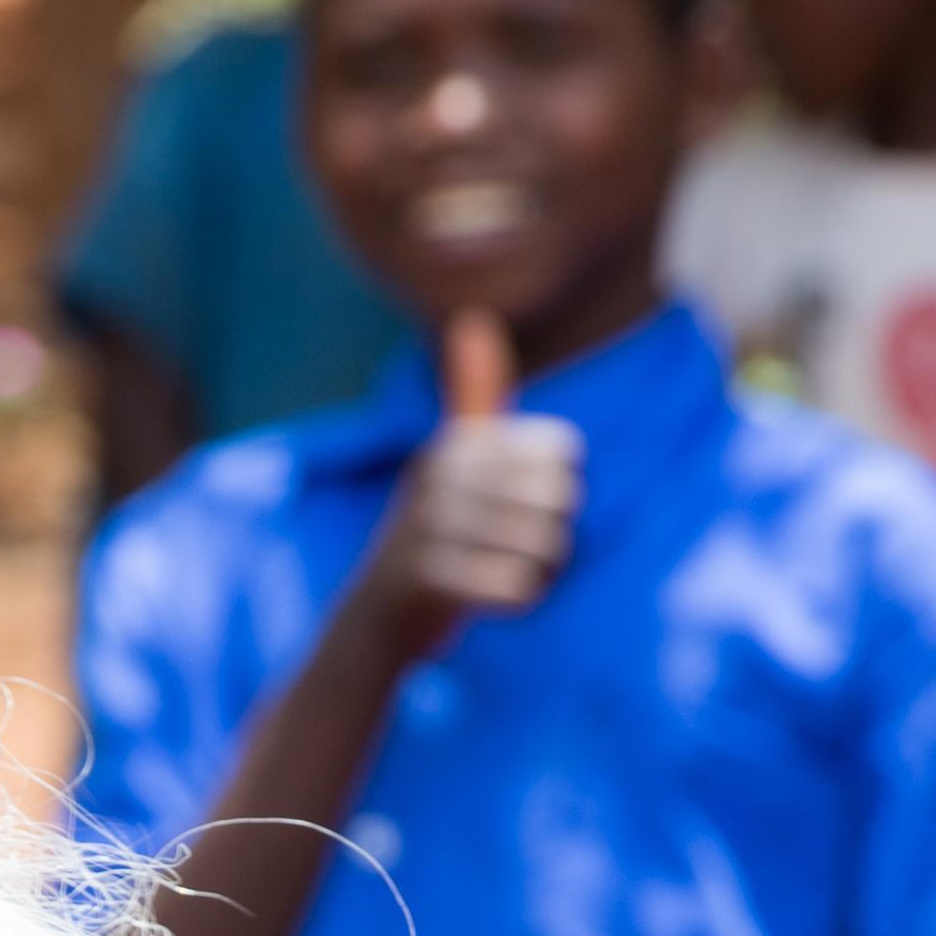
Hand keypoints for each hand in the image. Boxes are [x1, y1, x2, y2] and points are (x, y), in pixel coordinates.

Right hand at [357, 311, 578, 642]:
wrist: (375, 617)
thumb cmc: (432, 535)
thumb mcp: (451, 461)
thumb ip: (473, 396)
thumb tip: (472, 319)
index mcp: (457, 442)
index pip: (559, 454)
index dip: (558, 490)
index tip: (524, 508)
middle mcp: (439, 474)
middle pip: (558, 499)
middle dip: (555, 535)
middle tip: (520, 552)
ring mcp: (429, 526)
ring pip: (544, 547)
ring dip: (540, 572)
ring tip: (508, 576)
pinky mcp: (429, 581)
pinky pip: (518, 589)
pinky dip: (520, 600)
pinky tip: (496, 598)